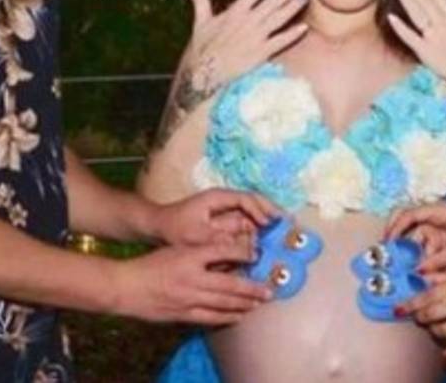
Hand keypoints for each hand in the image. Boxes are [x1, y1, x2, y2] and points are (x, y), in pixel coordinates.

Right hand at [116, 241, 272, 324]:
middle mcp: (191, 277)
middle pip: (230, 283)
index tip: (257, 255)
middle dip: (253, 288)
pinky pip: (210, 317)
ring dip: (245, 304)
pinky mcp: (183, 313)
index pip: (223, 251)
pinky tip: (239, 315)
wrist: (126, 286)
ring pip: (223, 302)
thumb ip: (201, 252)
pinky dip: (227, 317)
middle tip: (269, 289)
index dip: (243, 253)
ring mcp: (188, 298)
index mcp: (189, 255)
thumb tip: (229, 252)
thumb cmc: (151, 264)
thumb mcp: (176, 249)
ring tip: (259, 303)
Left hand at [155, 189, 279, 246]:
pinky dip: (257, 230)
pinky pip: (245, 224)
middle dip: (271, 212)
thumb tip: (245, 247)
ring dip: (267, 221)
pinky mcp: (225, 222)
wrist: (157, 227)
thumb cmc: (174, 228)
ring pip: (252, 213)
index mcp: (218, 197)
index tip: (271, 223)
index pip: (246, 199)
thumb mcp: (196, 236)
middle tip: (288, 223)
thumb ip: (221, 239)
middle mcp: (225, 201)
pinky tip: (266, 241)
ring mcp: (226, 211)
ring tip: (283, 232)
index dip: (260, 210)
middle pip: (254, 202)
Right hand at [177, 0, 308, 106]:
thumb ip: (200, 2)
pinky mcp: (260, 54)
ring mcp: (255, 38)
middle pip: (271, 2)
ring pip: (279, 19)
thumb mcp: (200, 24)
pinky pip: (280, 42)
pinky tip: (304, 27)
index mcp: (234, 13)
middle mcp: (247, 23)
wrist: (204, 76)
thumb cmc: (201, 50)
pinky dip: (292, 35)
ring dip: (293, 7)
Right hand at [385, 202, 445, 271]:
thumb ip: (438, 260)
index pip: (409, 214)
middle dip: (393, 231)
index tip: (388, 242)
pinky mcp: (436, 232)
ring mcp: (434, 222)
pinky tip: (408, 259)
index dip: (396, 227)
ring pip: (410, 228)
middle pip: (404, 217)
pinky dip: (411, 246)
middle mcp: (433, 213)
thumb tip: (417, 270)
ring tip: (394, 256)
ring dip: (402, 241)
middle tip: (384, 249)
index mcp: (438, 210)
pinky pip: (418, 237)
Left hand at [400, 271, 445, 358]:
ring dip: (433, 334)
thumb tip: (420, 278)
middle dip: (419, 320)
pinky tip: (445, 354)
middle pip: (431, 315)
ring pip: (444, 331)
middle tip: (417, 321)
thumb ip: (443, 278)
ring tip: (432, 331)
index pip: (425, 296)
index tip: (396, 311)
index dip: (408, 305)